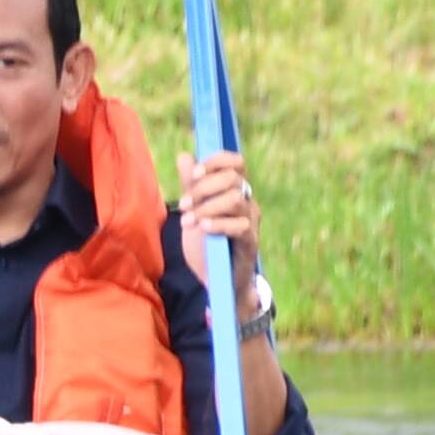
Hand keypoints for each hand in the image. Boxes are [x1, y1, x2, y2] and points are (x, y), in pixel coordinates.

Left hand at [177, 151, 260, 293]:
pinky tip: (203, 228)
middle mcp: (247, 201)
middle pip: (232, 178)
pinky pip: (239, 225)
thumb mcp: (193, 210)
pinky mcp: (251, 240)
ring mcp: (251, 220)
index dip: (216, 162)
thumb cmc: (206, 243)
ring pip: (235, 199)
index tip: (195, 174)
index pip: (236, 162)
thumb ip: (190, 185)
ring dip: (206, 208)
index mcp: (235, 190)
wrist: (215, 278)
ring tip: (188, 221)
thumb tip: (184, 156)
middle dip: (203, 188)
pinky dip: (218, 224)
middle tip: (183, 205)